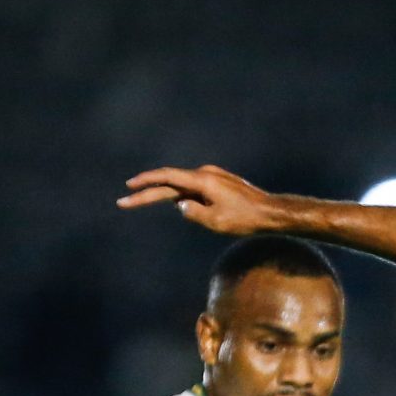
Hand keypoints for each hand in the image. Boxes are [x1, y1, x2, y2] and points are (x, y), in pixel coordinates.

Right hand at [117, 164, 288, 235]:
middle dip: (146, 194)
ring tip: (193, 216)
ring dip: (173, 200)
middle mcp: (205, 174)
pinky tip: (200, 212)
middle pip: (169, 184)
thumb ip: (192, 213)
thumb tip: (179, 205)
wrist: (271, 212)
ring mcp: (212, 177)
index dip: (146, 182)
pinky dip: (187, 200)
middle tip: (124, 201)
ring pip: (183, 188)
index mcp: (202, 181)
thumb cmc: (245, 219)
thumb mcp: (215, 221)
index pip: (167, 177)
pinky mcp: (218, 183)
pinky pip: (195, 191)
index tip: (129, 187)